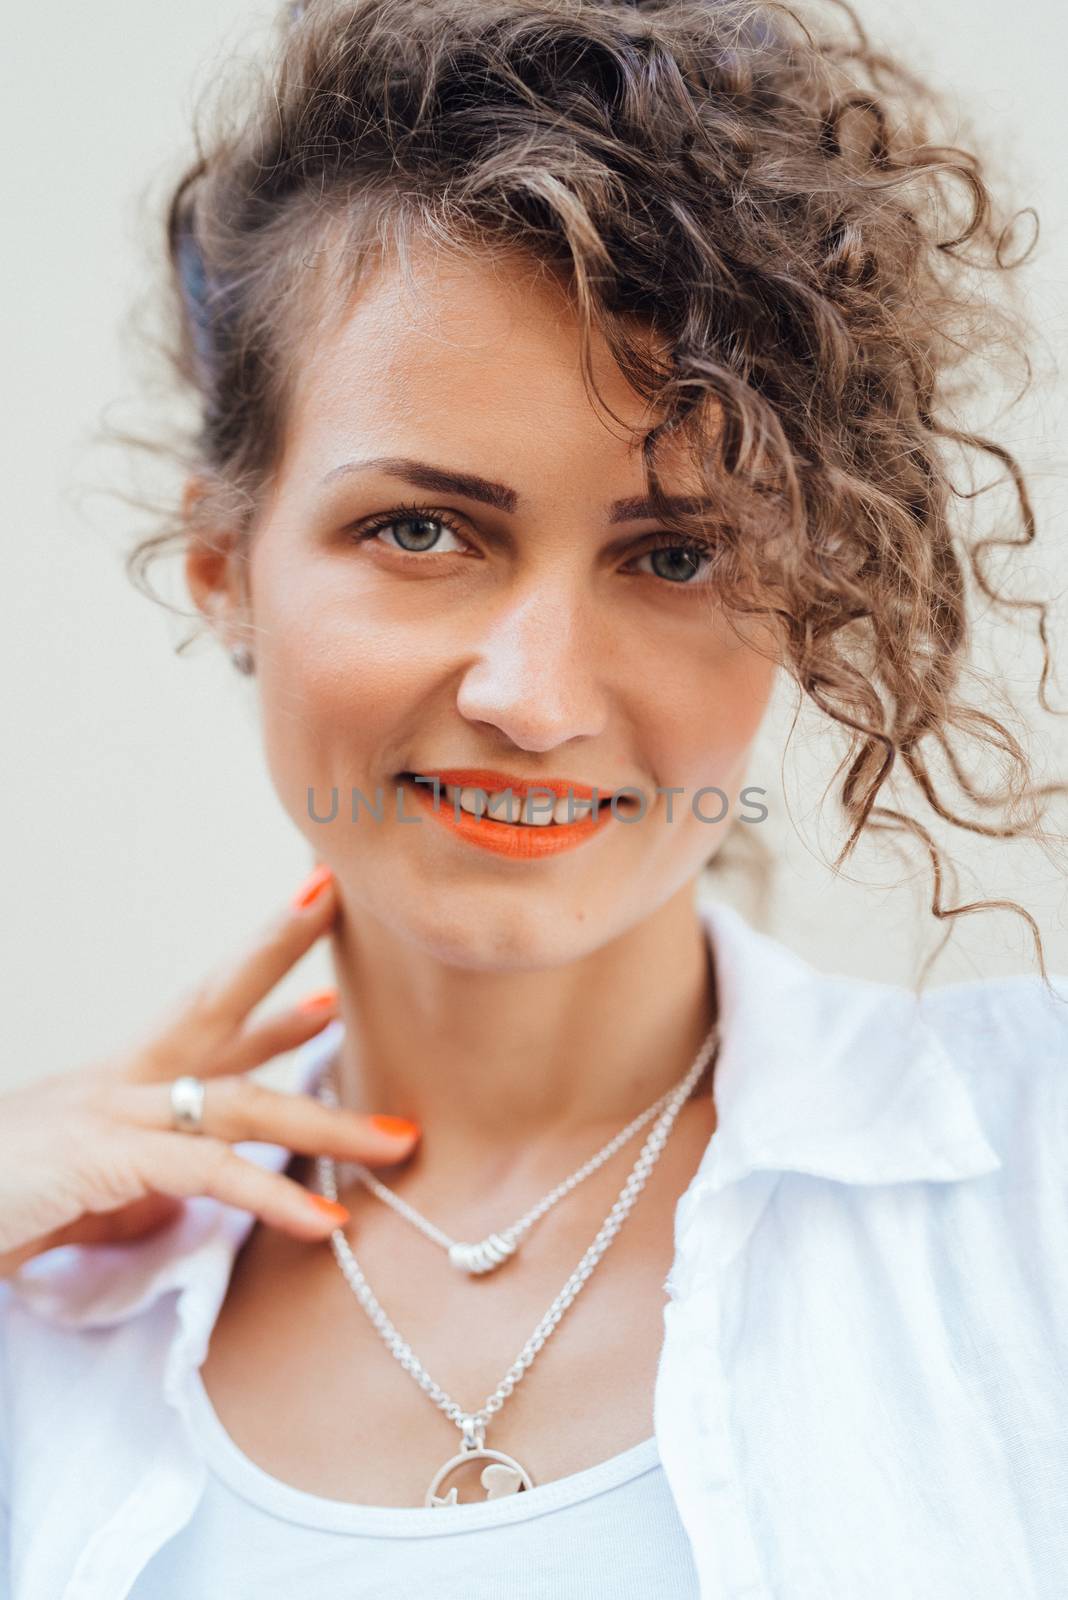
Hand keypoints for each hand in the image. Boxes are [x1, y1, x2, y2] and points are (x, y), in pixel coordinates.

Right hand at [0, 863, 419, 1276]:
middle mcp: (113, 1084)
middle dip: (275, 947)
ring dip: (327, 1124)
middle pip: (210, 1000)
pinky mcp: (102, 1158)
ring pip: (237, 1100)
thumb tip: (191, 1196)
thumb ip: (141, 1187)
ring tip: (399, 1139)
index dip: (264, 1011)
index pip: (199, 1028)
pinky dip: (271, 1198)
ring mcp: (106, 1112)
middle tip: (333, 897)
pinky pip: (207, 1173)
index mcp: (113, 1088)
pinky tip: (324, 1222)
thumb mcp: (82, 1198)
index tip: (325, 992)